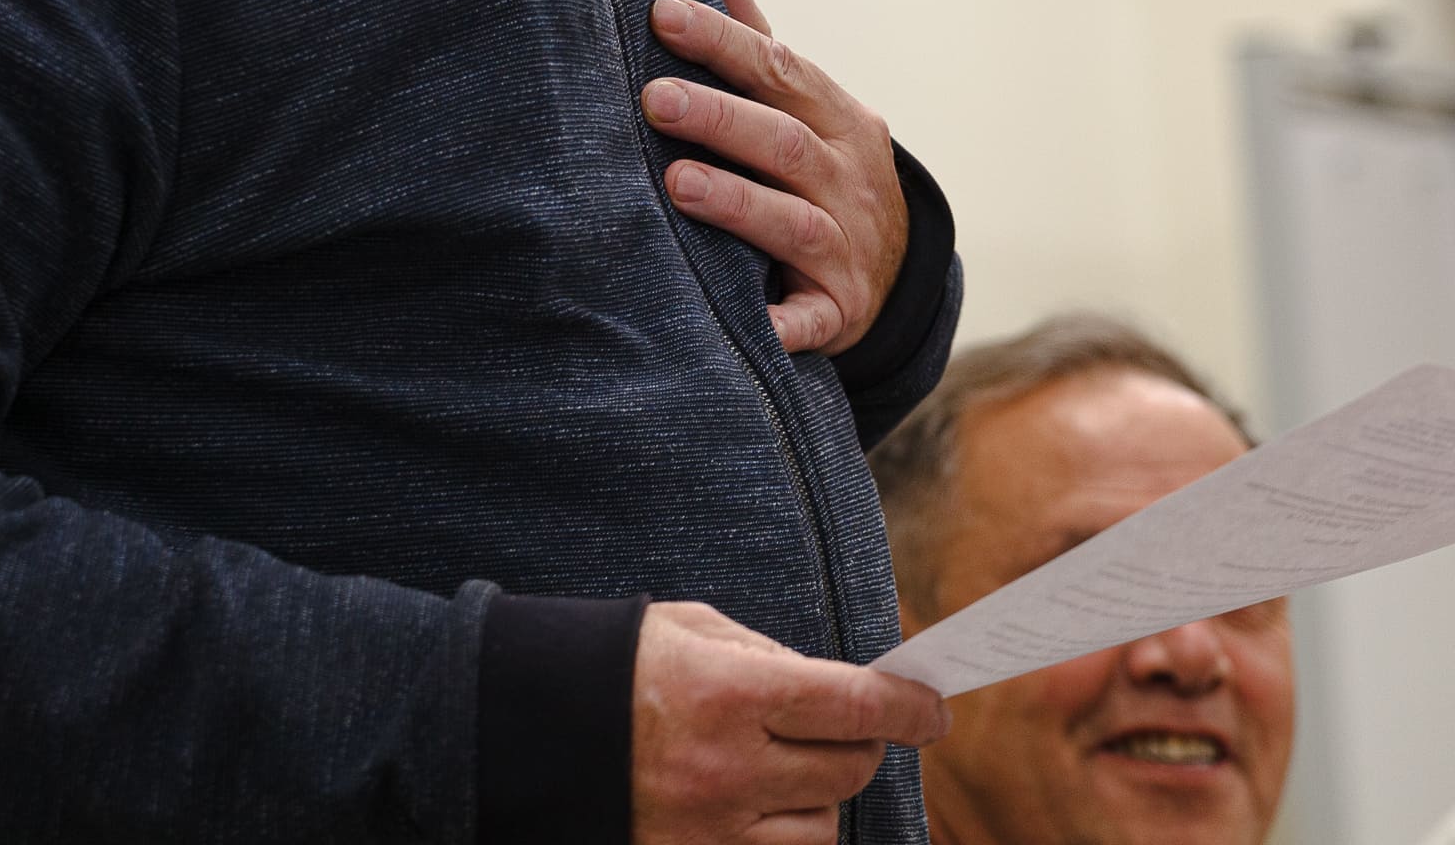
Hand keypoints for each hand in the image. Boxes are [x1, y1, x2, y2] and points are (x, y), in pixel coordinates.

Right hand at [631, 600, 947, 844]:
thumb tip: (836, 689)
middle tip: (846, 724)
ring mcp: (711, 830)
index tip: (932, 707)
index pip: (856, 704)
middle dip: (862, 742)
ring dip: (820, 794)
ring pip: (822, 827)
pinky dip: (785, 835)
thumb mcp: (691, 631)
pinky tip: (762, 805)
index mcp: (729, 694)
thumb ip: (768, 656)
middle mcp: (728, 769)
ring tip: (784, 764)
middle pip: (850, 768)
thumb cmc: (612, 667)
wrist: (522, 730)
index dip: (909, 706)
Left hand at [644, 0, 908, 356]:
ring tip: (676, 182)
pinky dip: (781, 323)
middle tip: (654, 98)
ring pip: (794, 223)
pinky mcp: (837, 312)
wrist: (892, 273)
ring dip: (737, 202)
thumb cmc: (824, 173)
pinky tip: (748, 319)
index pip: (782, 70)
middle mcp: (849, 182)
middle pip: (785, 143)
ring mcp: (847, 249)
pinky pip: (809, 321)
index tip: (663, 13)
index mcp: (840, 120)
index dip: (724, 41)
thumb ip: (761, 43)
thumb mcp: (807, 107)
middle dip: (720, 118)